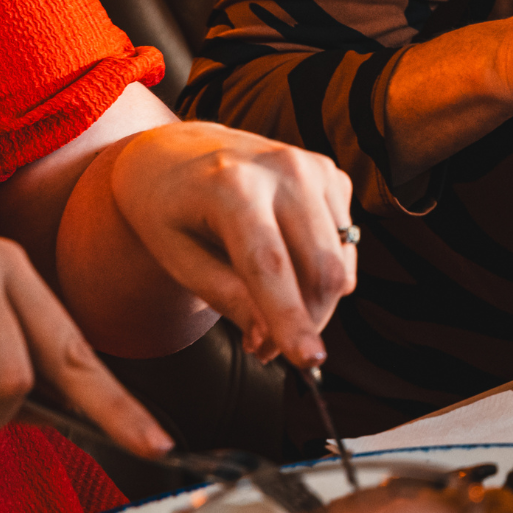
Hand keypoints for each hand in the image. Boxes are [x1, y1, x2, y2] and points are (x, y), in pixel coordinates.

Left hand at [108, 123, 356, 366]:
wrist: (175, 151)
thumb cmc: (168, 208)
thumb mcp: (176, 258)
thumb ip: (225, 297)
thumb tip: (271, 338)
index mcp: (232, 185)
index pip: (270, 264)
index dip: (291, 318)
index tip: (309, 361)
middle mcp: (282, 168)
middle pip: (321, 269)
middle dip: (304, 323)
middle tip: (262, 348)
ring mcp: (311, 166)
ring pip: (340, 263)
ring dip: (313, 303)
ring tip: (266, 305)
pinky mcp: (329, 172)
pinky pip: (344, 245)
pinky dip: (321, 271)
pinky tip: (286, 264)